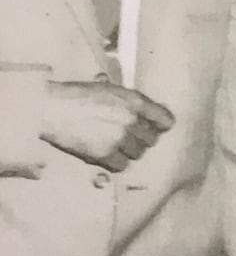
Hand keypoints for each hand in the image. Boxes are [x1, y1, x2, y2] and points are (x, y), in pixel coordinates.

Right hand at [40, 77, 174, 170]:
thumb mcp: (110, 90)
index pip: (166, 120)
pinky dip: (116, 162)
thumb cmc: (76, 96)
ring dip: (128, 150)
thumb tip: (153, 114)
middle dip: (140, 137)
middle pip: (152, 139)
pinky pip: (123, 165)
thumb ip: (133, 103)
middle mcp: (131, 121)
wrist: (49, 108)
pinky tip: (106, 152)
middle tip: (125, 134)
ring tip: (112, 142)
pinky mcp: (106, 154)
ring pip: (138, 153)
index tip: (154, 127)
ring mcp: (120, 139)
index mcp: (134, 101)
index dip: (160, 124)